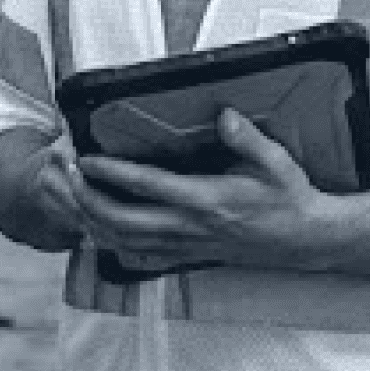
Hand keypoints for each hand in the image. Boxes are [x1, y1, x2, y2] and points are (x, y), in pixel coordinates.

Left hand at [70, 110, 332, 271]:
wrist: (304, 240)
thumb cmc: (288, 197)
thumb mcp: (276, 163)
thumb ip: (248, 139)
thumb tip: (224, 115)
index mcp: (206, 200)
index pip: (147, 186)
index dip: (111, 172)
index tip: (84, 157)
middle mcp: (189, 227)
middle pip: (121, 221)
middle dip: (86, 198)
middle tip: (65, 172)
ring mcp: (185, 245)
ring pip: (123, 242)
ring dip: (90, 220)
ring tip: (69, 193)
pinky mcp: (186, 255)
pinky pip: (137, 254)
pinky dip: (109, 241)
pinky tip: (93, 224)